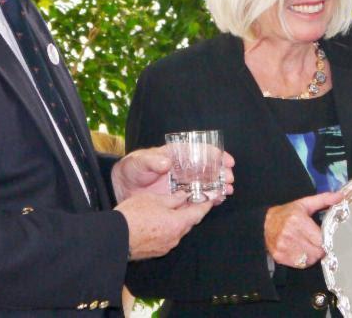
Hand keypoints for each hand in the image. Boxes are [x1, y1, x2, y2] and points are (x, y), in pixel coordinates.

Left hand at [112, 146, 234, 203]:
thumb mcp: (139, 162)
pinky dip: (209, 198)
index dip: (214, 154)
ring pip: (206, 182)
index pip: (199, 151)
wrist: (122, 188)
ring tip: (227, 190)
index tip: (226, 160)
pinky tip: (218, 200)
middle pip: (207, 167)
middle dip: (220, 171)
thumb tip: (167, 162)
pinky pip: (198, 197)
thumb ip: (152, 160)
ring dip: (218, 185)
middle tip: (229, 178)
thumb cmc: (132, 169)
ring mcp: (183, 183)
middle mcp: (183, 168)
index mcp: (176, 155)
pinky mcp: (180, 197)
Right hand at [115, 192, 211, 259]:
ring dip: (178, 221)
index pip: (198, 213)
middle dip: (191, 212)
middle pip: (189, 223)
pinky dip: (168, 228)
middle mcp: (175, 237)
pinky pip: (168, 237)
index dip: (205, 205)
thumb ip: (172, 198)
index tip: (211, 200)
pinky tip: (160, 222)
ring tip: (172, 210)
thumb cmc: (133, 216)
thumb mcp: (153, 199)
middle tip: (191, 201)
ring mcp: (165, 246)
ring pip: (178, 231)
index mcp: (178, 223)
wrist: (114, 238)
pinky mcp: (156, 251)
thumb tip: (184, 197)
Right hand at [264, 191, 342, 268]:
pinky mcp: (280, 256)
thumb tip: (341, 196)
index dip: (326, 240)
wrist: (264, 224)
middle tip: (317, 242)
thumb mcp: (304, 204)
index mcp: (297, 220)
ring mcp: (283, 247)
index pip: (321, 239)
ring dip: (313, 255)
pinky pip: (300, 264)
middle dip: (320, 248)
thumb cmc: (287, 214)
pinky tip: (300, 251)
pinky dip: (304, 260)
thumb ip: (323, 200)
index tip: (325, 237)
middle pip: (317, 251)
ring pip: (310, 259)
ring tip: (308, 246)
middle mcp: (289, 234)